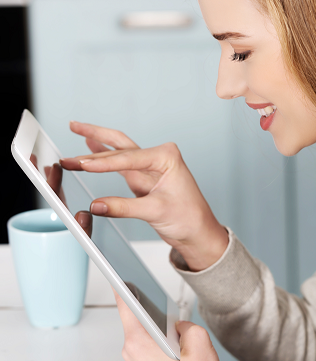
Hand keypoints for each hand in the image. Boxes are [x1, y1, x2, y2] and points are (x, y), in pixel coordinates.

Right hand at [60, 122, 228, 270]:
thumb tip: (97, 205)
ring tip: (75, 131)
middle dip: (95, 137)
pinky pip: (119, 163)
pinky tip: (91, 144)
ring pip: (118, 150)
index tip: (82, 164)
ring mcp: (150, 167)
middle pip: (121, 144)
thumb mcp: (155, 212)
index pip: (128, 158)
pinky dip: (104, 155)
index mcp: (166, 157)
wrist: (198, 232)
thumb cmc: (189, 218)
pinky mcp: (143, 178)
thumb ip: (123, 207)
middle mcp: (158, 157)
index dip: (103, 162)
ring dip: (96, 144)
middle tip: (73, 128)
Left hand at [114, 289, 219, 360]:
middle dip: (149, 309)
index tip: (114, 273)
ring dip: (155, 327)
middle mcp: (132, 352)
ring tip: (171, 327)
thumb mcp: (199, 339)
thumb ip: (185, 322)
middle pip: (135, 319)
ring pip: (142, 332)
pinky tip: (171, 342)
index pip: (126, 307)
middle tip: (158, 301)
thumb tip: (176, 325)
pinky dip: (156, 339)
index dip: (121, 288)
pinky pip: (146, 344)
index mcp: (140, 342)